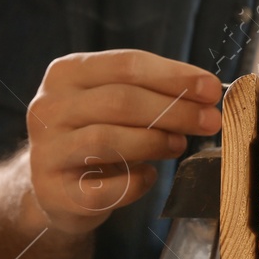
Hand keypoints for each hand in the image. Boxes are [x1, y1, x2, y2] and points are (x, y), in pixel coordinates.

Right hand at [23, 50, 222, 233]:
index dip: (174, 76)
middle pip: (120, 101)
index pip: (126, 64)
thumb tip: (207, 94)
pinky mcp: (55, 193)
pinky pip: (105, 188)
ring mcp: (46, 152)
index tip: (211, 89)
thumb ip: (152, 91)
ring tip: (180, 144)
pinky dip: (136, 181)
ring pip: (108, 140)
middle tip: (209, 121)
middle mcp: (48, 108)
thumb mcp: (113, 101)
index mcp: (66, 73)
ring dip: (155, 142)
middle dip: (173, 110)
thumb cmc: (95, 132)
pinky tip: (149, 176)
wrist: (55, 187)